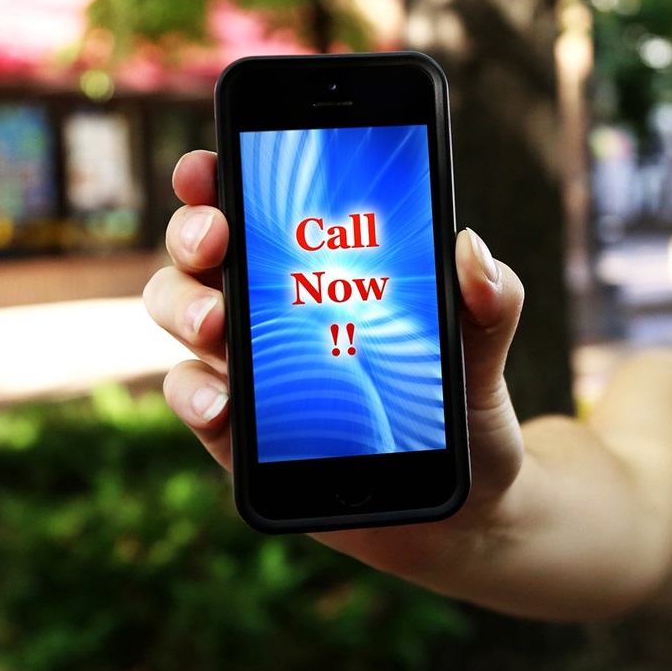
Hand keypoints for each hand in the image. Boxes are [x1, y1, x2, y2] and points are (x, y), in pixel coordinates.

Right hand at [143, 150, 528, 573]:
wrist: (461, 507)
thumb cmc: (464, 410)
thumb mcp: (484, 351)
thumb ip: (488, 301)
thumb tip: (472, 247)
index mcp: (321, 271)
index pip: (255, 206)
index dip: (218, 178)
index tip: (208, 163)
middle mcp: (270, 310)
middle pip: (202, 253)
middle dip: (193, 234)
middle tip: (214, 239)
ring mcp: (250, 372)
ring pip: (182, 317)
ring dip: (183, 307)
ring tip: (215, 321)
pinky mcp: (241, 437)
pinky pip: (196, 401)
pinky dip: (196, 395)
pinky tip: (221, 402)